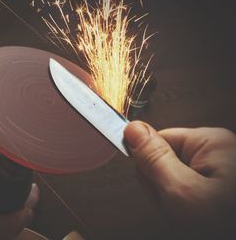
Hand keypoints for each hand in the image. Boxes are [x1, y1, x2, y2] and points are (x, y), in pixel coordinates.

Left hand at [0, 137, 38, 239]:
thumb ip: (12, 218)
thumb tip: (33, 200)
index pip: (6, 137)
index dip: (24, 145)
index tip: (38, 156)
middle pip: (3, 140)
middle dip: (19, 155)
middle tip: (31, 170)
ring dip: (10, 158)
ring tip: (21, 173)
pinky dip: (0, 161)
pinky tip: (7, 174)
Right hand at [124, 121, 235, 235]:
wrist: (233, 235)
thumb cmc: (224, 223)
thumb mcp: (181, 191)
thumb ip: (153, 158)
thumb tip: (132, 130)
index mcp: (210, 142)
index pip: (156, 140)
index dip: (150, 167)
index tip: (159, 187)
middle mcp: (215, 151)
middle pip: (163, 161)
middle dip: (163, 187)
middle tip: (180, 206)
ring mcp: (217, 169)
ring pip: (172, 180)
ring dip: (173, 200)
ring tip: (189, 214)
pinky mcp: (216, 185)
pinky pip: (185, 191)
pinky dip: (184, 206)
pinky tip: (194, 217)